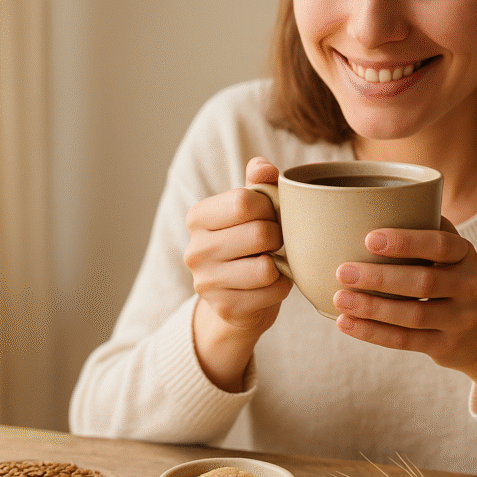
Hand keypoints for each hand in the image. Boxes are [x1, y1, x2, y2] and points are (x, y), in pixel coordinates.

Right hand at [184, 157, 292, 390]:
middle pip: (259, 234)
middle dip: (279, 238)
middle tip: (276, 243)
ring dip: (281, 265)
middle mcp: (194, 250)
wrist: (240, 298)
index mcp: (198, 217)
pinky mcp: (224, 308)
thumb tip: (264, 168)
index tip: (272, 216)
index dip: (270, 208)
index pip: (244, 201)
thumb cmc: (250, 245)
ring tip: (273, 263)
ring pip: (266, 268)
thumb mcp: (251, 211)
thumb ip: (258, 184)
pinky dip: (281, 288)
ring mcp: (206, 282)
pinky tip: (271, 285)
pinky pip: (271, 293)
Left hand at [331, 220, 476, 405]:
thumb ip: (427, 230)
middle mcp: (469, 287)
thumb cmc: (458, 281)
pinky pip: (406, 341)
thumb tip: (372, 202)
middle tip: (342, 271)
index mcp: (466, 255)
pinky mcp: (447, 347)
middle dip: (379, 278)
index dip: (406, 242)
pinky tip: (346, 324)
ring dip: (372, 308)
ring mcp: (460, 321)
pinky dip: (373, 333)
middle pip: (423, 282)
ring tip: (339, 299)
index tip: (369, 239)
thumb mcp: (455, 254)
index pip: (440, 245)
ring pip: (413, 315)